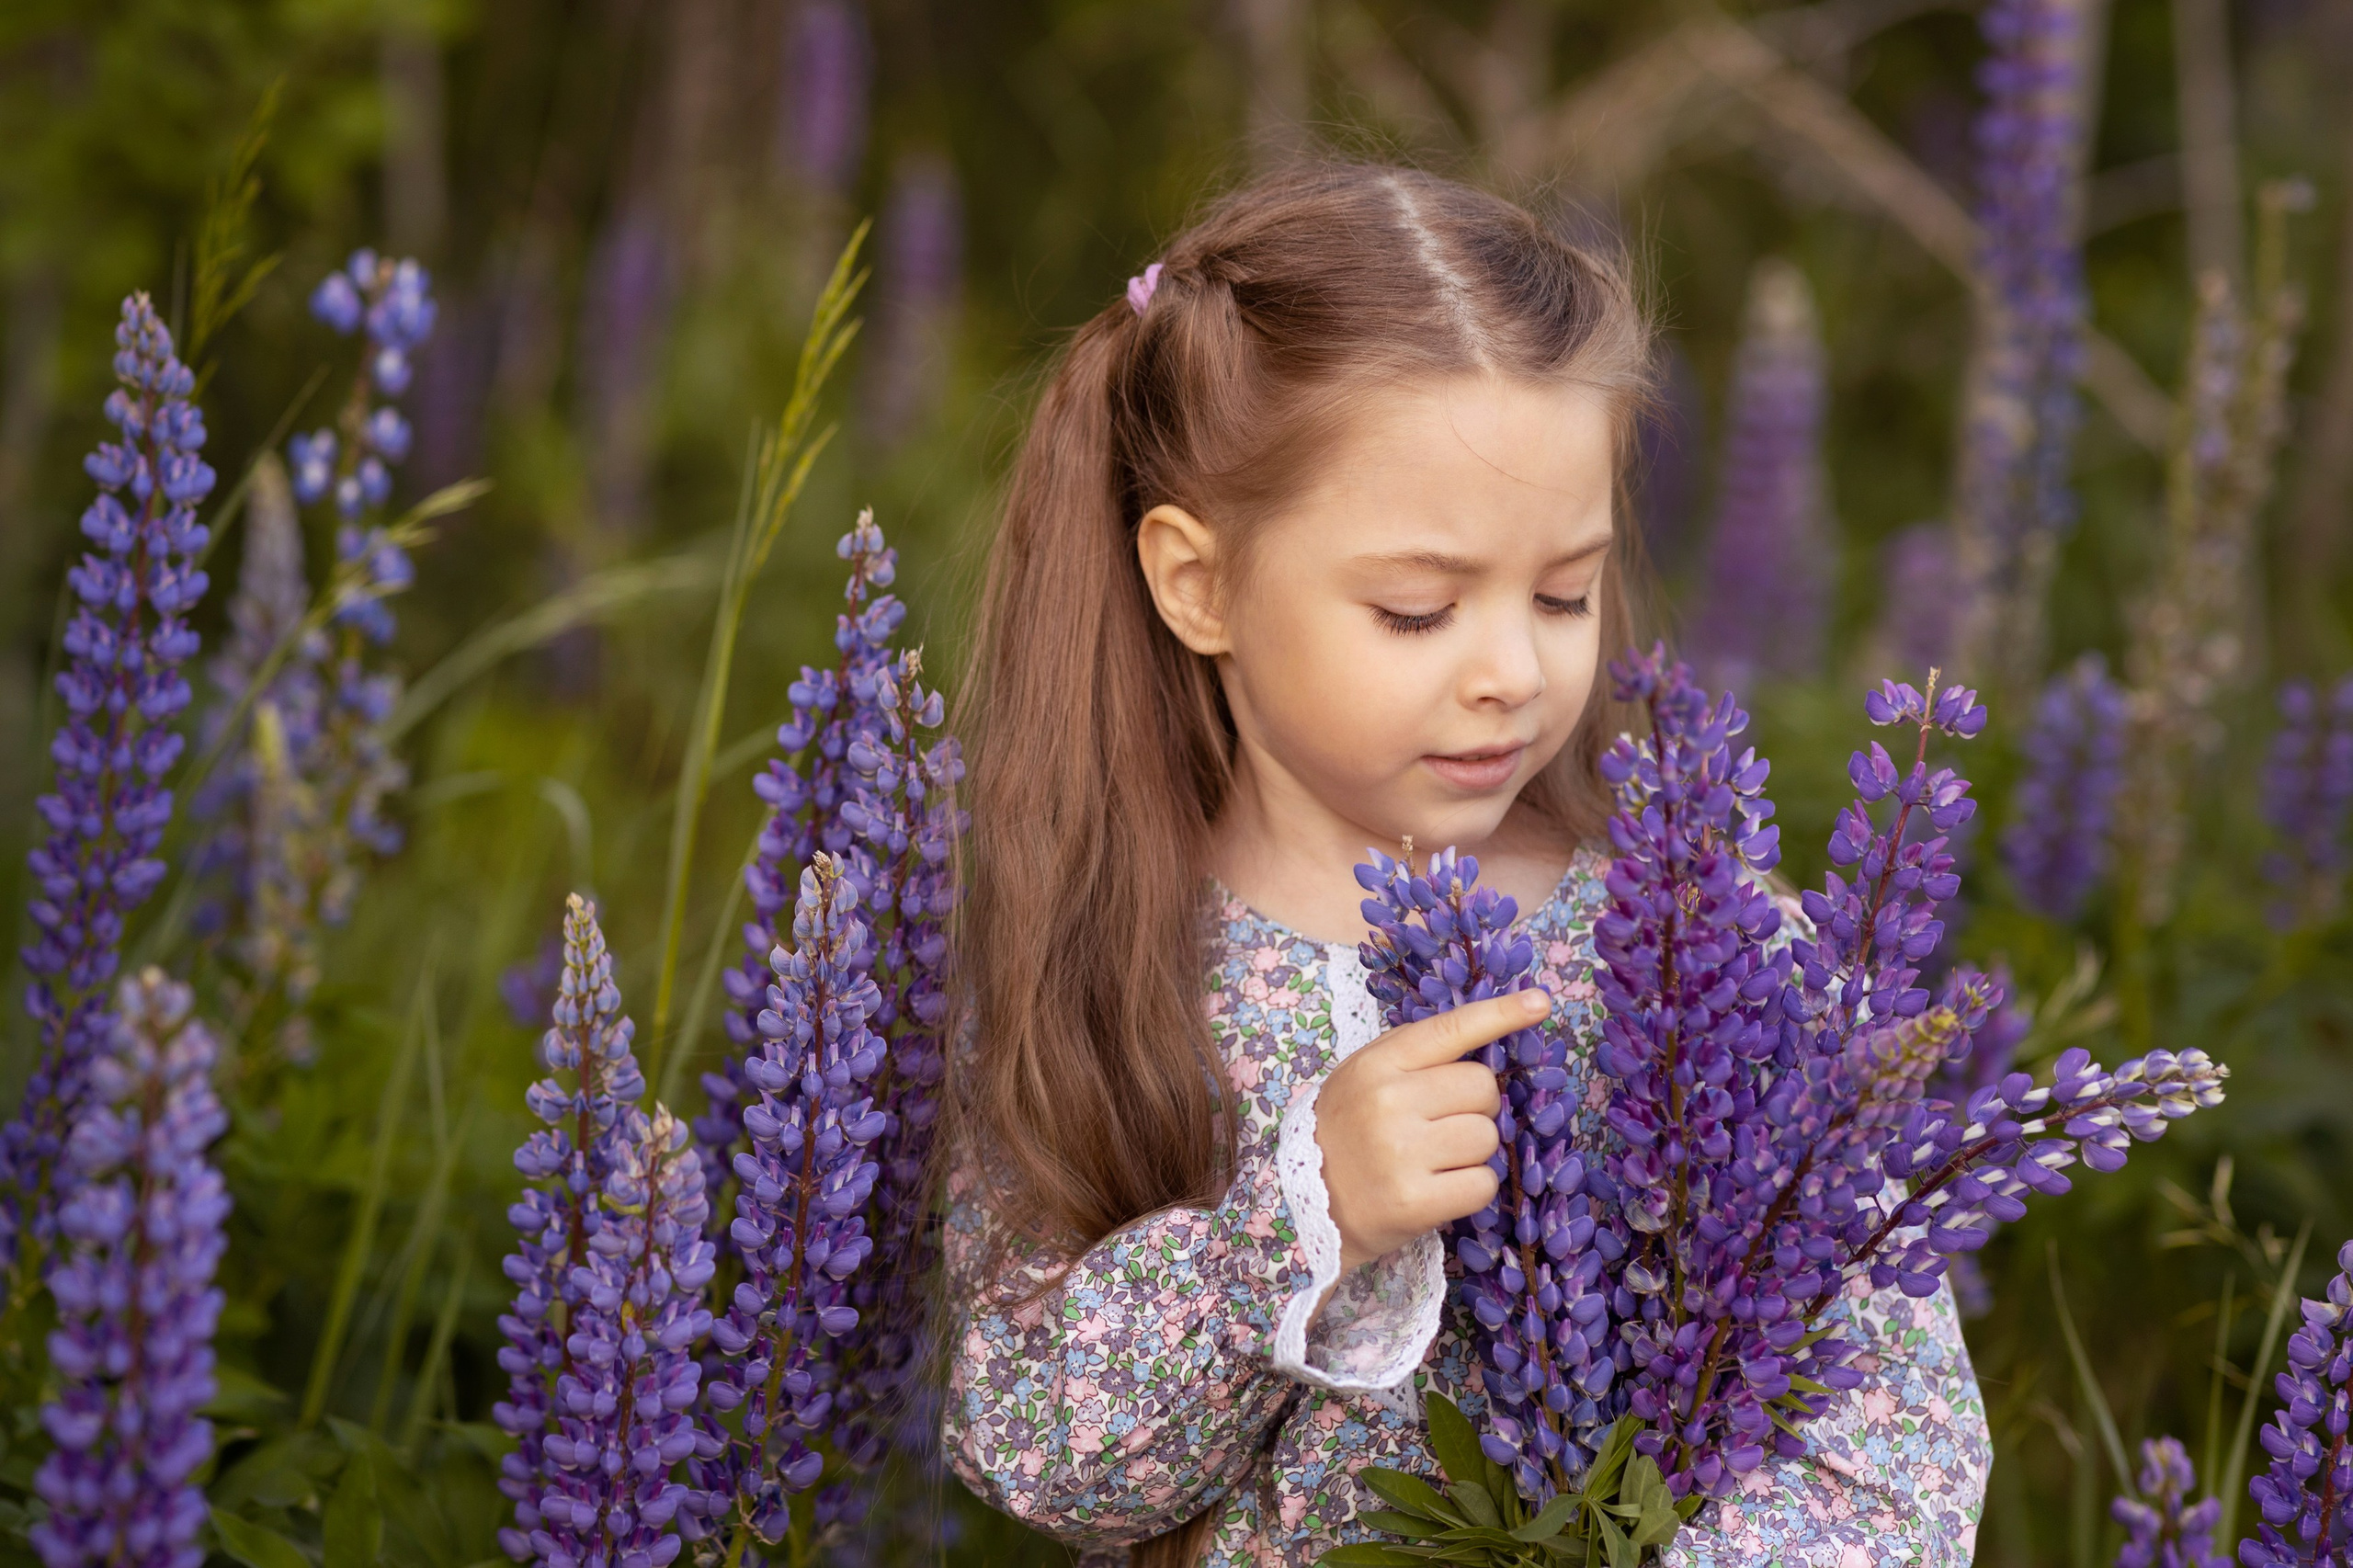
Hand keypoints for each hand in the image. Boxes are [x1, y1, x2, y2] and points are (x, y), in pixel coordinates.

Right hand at [1313, 989, 1548, 1270]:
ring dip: (1474, 1151)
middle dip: (1476, 1107)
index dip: (1500, 1014)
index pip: (1451, 1029)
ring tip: (1435, 1161)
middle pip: (1483, 1087)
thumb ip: (1417, 1056)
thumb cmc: (1347, 1133)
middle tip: (1441, 1126)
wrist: (1302, 1205)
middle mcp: (1390, 1102)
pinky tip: (1439, 1189)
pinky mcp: (1415, 1201)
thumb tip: (1491, 1036)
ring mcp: (1402, 1153)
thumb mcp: (1365, 1077)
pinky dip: (1471, 1188)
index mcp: (1378, 1065)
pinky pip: (1482, 1183)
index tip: (1539, 1003)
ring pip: (1488, 1136)